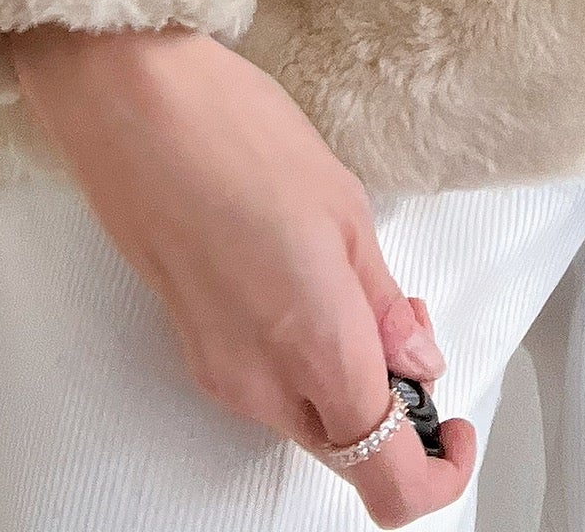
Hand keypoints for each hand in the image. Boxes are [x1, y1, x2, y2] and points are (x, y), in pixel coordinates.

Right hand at [10, 23, 475, 524]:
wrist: (131, 106)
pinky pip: (265, 385)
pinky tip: (302, 281)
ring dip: (343, 378)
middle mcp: (263, 385)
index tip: (453, 426)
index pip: (388, 479)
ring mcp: (220, 372)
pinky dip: (300, 358)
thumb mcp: (345, 209)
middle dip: (391, 407)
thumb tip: (417, 362)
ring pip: (306, 417)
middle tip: (406, 327)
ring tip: (350, 281)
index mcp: (318, 352)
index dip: (437, 470)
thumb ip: (381, 305)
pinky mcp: (192, 348)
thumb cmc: (234, 136)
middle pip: (348, 449)